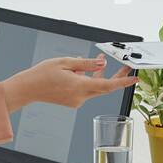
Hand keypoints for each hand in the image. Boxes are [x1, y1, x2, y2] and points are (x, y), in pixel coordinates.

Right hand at [2, 56, 138, 110]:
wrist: (28, 89)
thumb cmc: (42, 75)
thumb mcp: (65, 62)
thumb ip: (86, 63)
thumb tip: (102, 63)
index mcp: (80, 87)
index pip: (108, 85)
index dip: (123, 82)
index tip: (134, 79)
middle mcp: (80, 97)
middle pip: (105, 87)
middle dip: (117, 77)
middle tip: (126, 68)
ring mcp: (76, 101)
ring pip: (95, 88)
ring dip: (99, 76)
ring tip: (100, 61)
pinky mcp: (72, 101)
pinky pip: (85, 90)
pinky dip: (87, 80)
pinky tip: (82, 70)